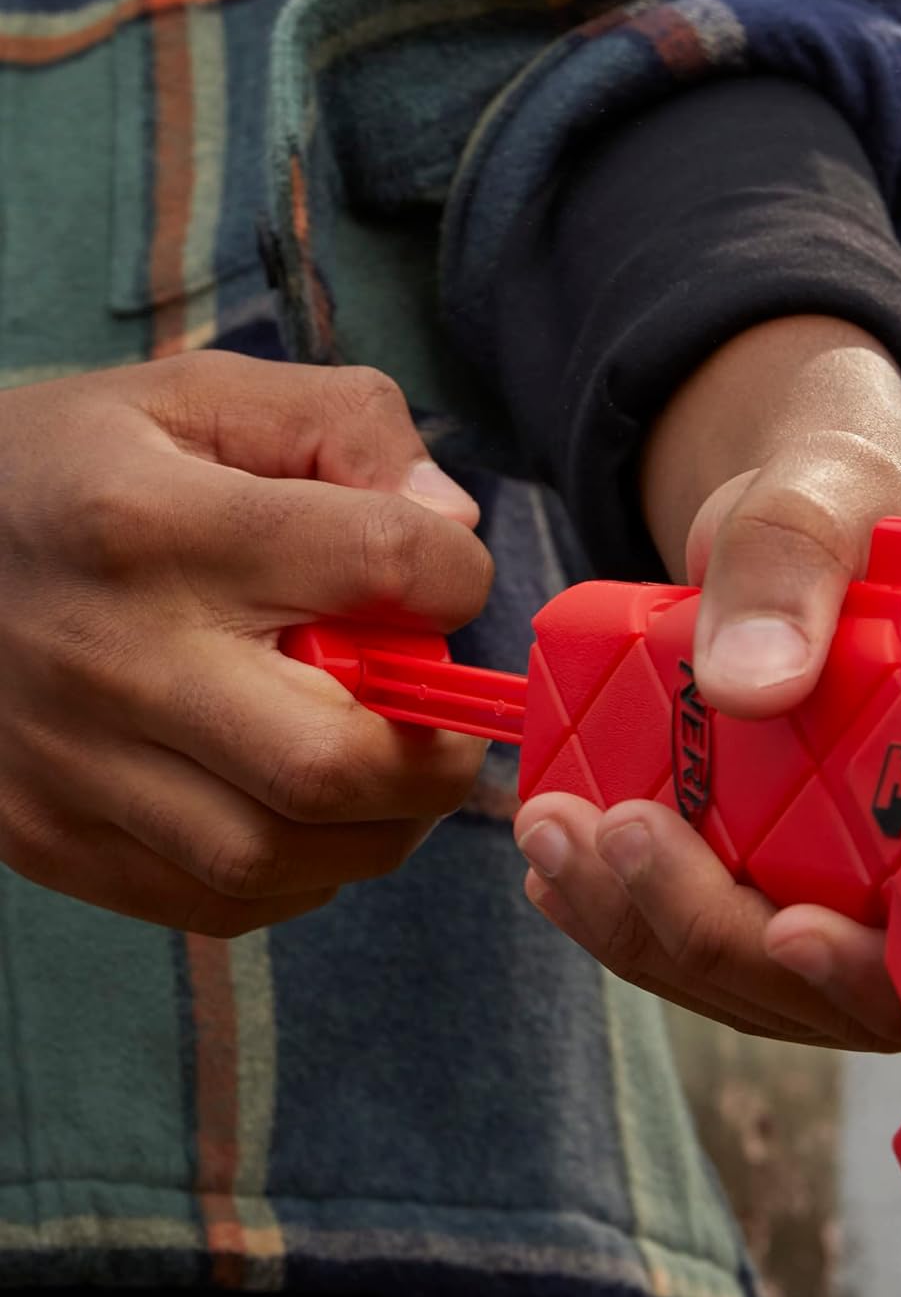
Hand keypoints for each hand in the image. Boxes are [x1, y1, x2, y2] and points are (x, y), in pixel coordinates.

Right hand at [0, 354, 493, 935]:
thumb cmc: (83, 466)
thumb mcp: (208, 395)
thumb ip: (350, 426)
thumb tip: (452, 524)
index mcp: (158, 523)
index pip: (378, 562)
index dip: (456, 574)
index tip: (445, 577)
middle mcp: (112, 658)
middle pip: (330, 763)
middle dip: (435, 756)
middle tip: (446, 721)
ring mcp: (68, 766)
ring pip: (278, 856)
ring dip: (381, 826)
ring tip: (388, 767)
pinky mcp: (48, 839)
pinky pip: (220, 901)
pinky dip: (304, 870)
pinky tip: (308, 809)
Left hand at [519, 317, 900, 1049]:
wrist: (796, 515)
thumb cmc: (841, 505)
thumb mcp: (822, 501)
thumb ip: (796, 566)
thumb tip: (751, 684)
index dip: (872, 966)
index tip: (787, 929)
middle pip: (824, 983)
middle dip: (706, 928)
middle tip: (608, 837)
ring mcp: (833, 880)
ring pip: (745, 970)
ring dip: (639, 923)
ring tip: (549, 837)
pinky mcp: (759, 869)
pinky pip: (694, 928)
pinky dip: (623, 910)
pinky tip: (558, 866)